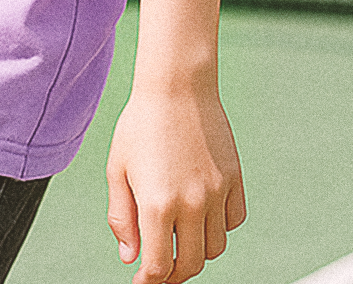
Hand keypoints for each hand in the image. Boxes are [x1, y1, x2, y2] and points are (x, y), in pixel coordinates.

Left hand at [106, 84, 245, 283]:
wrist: (177, 88)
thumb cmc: (140, 125)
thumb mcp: (118, 168)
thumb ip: (121, 216)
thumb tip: (130, 257)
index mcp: (156, 203)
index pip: (158, 266)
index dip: (150, 281)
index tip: (143, 283)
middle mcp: (191, 204)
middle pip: (190, 264)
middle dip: (174, 272)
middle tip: (161, 266)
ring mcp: (217, 193)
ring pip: (214, 247)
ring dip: (196, 250)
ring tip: (178, 235)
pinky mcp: (234, 181)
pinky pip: (232, 222)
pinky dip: (218, 227)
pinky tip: (200, 213)